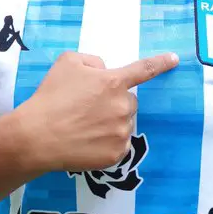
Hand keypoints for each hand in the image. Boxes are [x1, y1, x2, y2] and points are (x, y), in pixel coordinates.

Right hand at [21, 51, 178, 172]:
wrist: (37, 136)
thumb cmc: (51, 96)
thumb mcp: (68, 62)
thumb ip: (93, 61)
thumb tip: (104, 70)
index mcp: (114, 81)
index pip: (144, 69)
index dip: (161, 63)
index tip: (175, 59)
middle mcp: (123, 106)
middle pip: (129, 101)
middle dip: (114, 101)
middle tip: (88, 108)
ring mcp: (121, 132)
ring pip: (123, 123)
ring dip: (110, 122)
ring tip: (83, 126)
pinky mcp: (116, 154)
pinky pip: (118, 144)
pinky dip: (106, 142)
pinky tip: (86, 141)